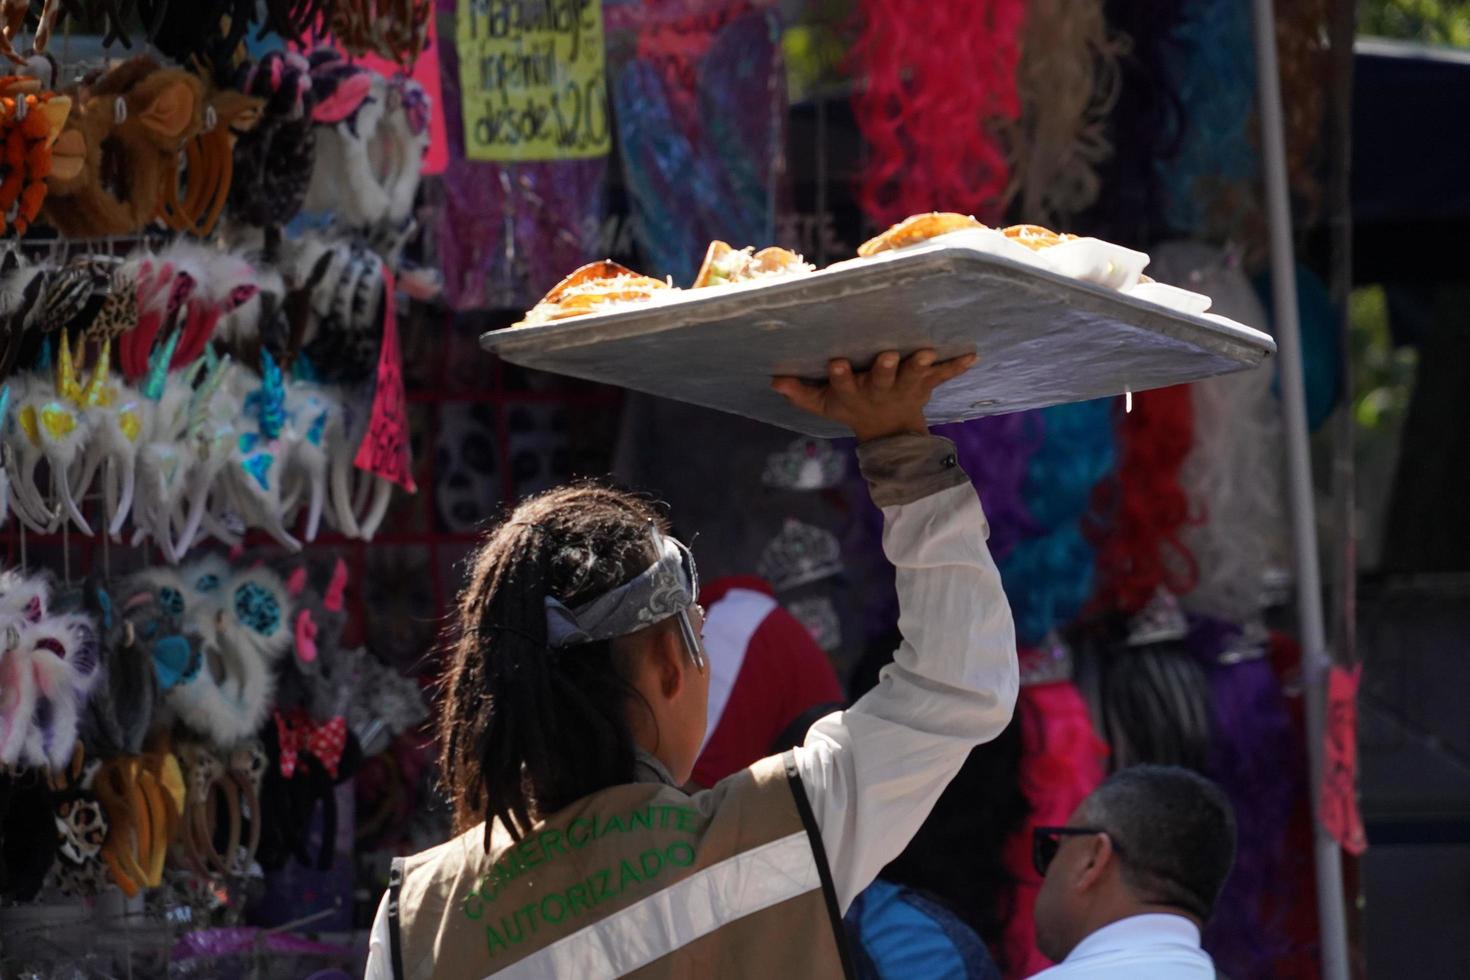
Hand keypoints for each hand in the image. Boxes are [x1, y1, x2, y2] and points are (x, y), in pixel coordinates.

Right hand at [771, 349, 976, 442]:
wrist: (891, 434)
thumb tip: (774, 380)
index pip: (843, 384)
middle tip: (886, 355)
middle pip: (881, 380)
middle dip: (883, 369)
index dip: (840, 376)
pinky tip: (972, 356)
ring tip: (926, 353)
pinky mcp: (925, 384)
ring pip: (913, 376)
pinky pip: (943, 375)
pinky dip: (956, 367)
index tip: (837, 362)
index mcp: (853, 393)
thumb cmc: (852, 408)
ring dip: (920, 366)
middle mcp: (879, 390)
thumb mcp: (825, 405)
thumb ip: (801, 393)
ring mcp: (905, 387)